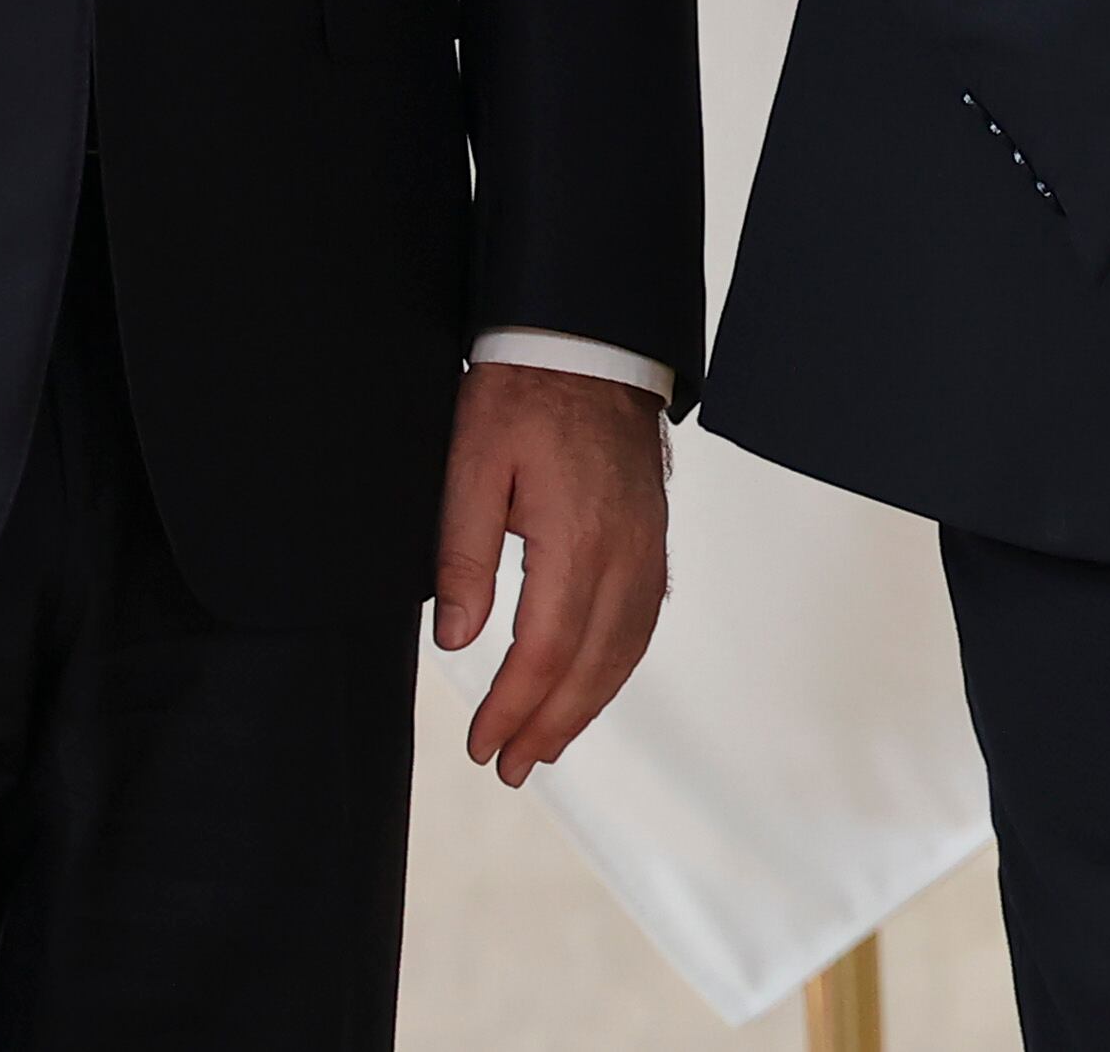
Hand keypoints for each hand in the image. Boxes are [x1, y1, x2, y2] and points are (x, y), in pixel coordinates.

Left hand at [433, 361, 671, 785]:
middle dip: (551, 725)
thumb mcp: (472, 464)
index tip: (483, 745)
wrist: (591, 342)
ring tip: (548, 744)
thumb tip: (456, 638)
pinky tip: (594, 683)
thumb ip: (463, 553)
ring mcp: (646, 544)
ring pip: (626, 648)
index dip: (514, 707)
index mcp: (575, 536)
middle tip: (512, 767)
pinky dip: (619, 665)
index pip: (544, 648)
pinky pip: (645, 618)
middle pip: (592, 663)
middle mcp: (623, 550)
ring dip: (588, 706)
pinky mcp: (653, 536)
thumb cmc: (526, 394)